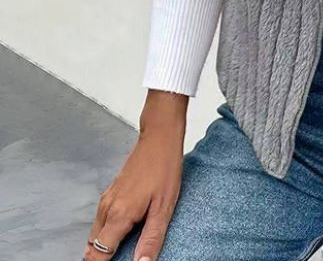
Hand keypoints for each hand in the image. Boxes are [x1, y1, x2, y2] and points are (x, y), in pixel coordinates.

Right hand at [83, 91, 187, 260]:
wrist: (159, 139)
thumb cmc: (164, 169)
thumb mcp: (164, 207)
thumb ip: (151, 239)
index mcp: (118, 216)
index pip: (97, 255)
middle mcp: (106, 209)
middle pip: (92, 247)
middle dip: (101, 258)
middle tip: (120, 258)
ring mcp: (106, 200)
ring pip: (95, 234)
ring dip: (104, 246)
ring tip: (122, 251)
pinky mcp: (110, 193)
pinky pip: (101, 221)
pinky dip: (106, 232)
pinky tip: (123, 231)